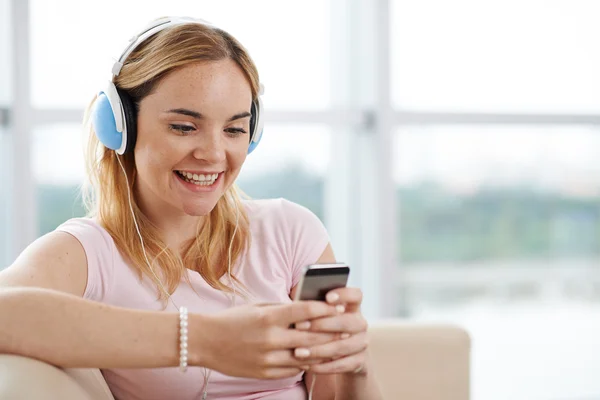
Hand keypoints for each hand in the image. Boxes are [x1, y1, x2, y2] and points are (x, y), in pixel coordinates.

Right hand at [190, 301, 339, 378]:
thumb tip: (309, 308)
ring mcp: (268, 358)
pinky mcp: (264, 373)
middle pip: (312, 337)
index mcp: (269, 317)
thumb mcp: (258, 308)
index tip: (339, 305)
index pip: (305, 311)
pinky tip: (314, 358)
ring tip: (336, 344)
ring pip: (306, 357)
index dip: (325, 308)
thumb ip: (283, 309)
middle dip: (332, 331)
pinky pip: (293, 370)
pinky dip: (306, 364)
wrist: (205, 341)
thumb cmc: (234, 320)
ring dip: (323, 351)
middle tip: (347, 327)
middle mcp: (270, 338)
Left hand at [292, 287, 369, 374]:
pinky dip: (324, 366)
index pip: (356, 295)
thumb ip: (315, 309)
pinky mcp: (360, 361)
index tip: (327, 298)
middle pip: (347, 321)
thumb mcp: (322, 317)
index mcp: (352, 307)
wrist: (342, 356)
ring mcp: (362, 343)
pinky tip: (308, 365)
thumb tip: (298, 305)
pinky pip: (343, 365)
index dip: (344, 295)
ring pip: (342, 346)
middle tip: (298, 326)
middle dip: (321, 324)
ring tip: (298, 352)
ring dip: (318, 349)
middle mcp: (360, 323)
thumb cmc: (324, 329)